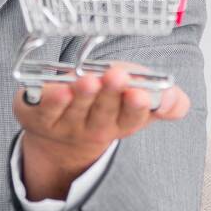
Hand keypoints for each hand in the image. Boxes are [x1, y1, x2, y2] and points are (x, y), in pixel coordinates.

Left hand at [15, 61, 190, 201]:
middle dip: (111, 93)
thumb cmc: (103, 108)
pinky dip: (51, 101)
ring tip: (88, 80)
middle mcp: (94, 128)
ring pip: (76, 110)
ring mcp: (65, 125)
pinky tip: (59, 90)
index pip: (133, 118)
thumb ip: (164, 100)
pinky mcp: (38, 117)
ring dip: (83, 95)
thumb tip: (172, 99)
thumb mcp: (137, 103)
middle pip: (104, 112)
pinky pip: (45, 110)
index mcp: (122, 123)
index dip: (137, 107)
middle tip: (117, 76)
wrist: (57, 135)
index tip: (140, 93)